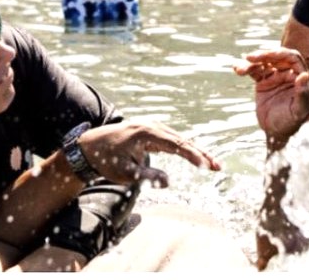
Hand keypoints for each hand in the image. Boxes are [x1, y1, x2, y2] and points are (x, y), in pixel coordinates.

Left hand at [77, 121, 220, 187]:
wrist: (90, 146)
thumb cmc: (106, 160)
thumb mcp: (124, 173)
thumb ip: (146, 176)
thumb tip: (168, 182)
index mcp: (146, 133)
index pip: (176, 144)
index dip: (192, 155)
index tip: (205, 166)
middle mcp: (152, 126)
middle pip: (182, 139)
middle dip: (201, 154)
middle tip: (218, 167)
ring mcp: (153, 127)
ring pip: (180, 139)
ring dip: (197, 152)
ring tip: (213, 165)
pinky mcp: (152, 133)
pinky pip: (174, 140)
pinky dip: (187, 149)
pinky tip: (198, 158)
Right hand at [234, 48, 308, 148]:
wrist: (276, 133)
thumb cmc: (292, 122)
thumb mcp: (299, 110)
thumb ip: (303, 93)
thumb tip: (304, 75)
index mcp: (299, 76)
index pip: (292, 58)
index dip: (281, 53)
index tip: (268, 55)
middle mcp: (287, 73)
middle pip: (276, 57)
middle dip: (263, 55)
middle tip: (251, 57)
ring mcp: (274, 77)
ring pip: (263, 63)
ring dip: (251, 62)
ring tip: (240, 69)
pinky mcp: (263, 82)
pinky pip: (254, 71)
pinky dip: (245, 68)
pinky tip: (237, 69)